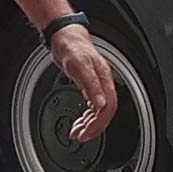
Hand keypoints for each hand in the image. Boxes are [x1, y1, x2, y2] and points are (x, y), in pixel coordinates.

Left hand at [45, 21, 118, 141]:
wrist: (65, 36)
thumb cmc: (72, 46)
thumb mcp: (79, 66)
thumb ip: (90, 86)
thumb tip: (100, 105)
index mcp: (104, 80)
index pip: (108, 109)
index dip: (98, 124)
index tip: (86, 133)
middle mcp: (102, 84)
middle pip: (104, 113)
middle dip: (93, 128)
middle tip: (80, 136)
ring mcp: (96, 85)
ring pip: (99, 111)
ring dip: (89, 124)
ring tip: (77, 132)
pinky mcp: (88, 85)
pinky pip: (92, 106)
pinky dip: (86, 116)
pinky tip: (80, 120)